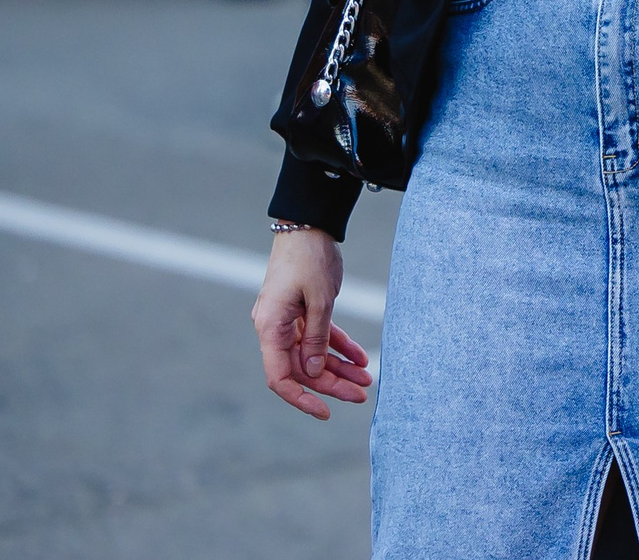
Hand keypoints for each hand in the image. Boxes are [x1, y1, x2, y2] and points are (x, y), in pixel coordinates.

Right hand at [251, 228, 371, 419]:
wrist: (308, 225)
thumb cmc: (309, 258)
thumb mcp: (320, 299)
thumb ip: (316, 337)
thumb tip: (312, 372)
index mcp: (270, 328)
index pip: (280, 377)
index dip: (301, 398)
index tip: (325, 412)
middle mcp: (274, 328)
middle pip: (302, 368)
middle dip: (331, 384)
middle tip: (363, 395)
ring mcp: (288, 320)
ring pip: (313, 354)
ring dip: (339, 368)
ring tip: (368, 379)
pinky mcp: (303, 311)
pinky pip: (321, 336)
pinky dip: (339, 347)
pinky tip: (361, 359)